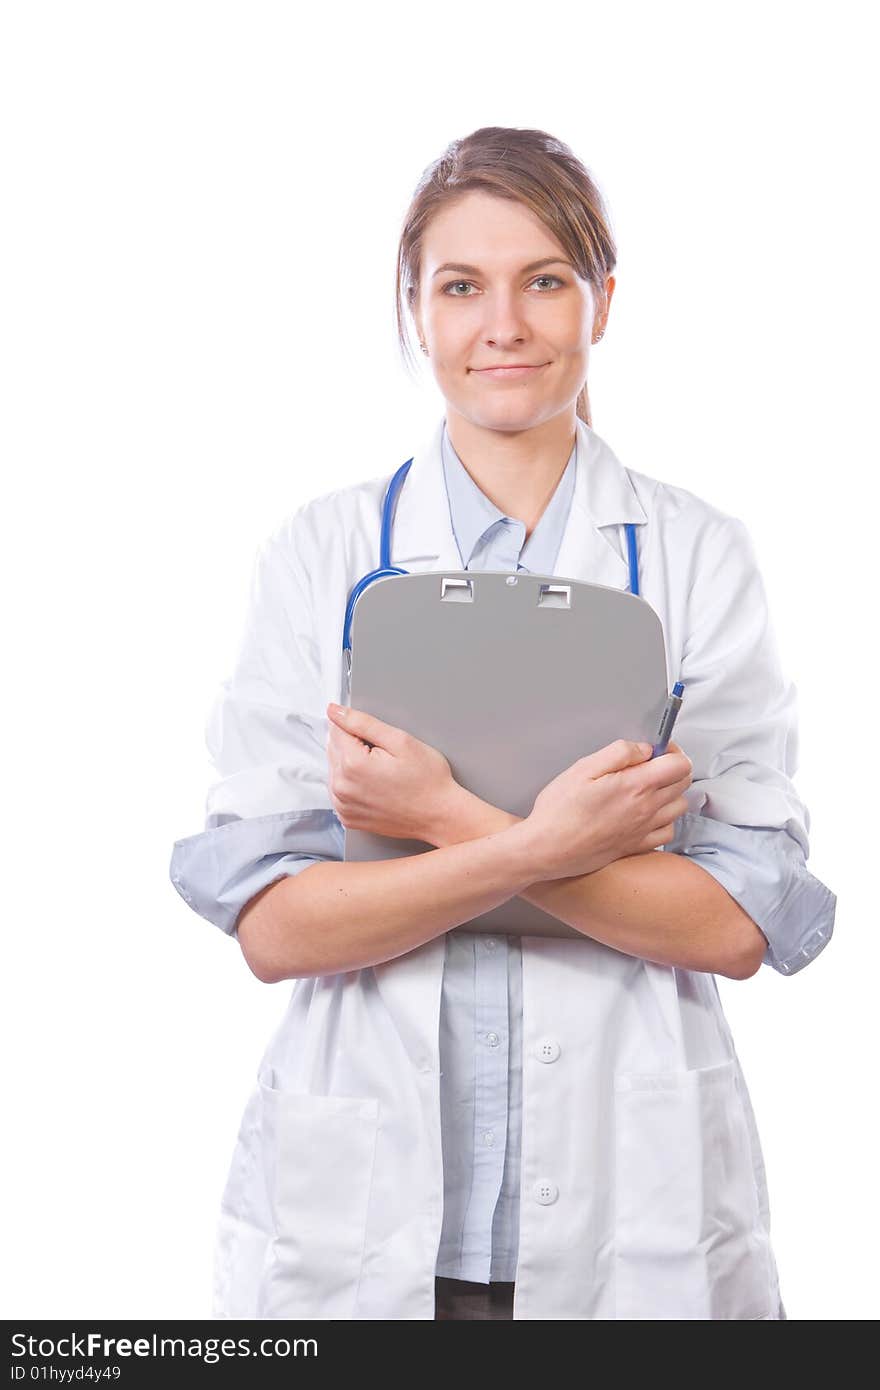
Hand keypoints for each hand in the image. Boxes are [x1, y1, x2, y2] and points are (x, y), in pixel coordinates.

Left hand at [325, 702, 459, 841]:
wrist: (439, 816)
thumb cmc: (428, 781)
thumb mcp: (400, 741)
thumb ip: (362, 722)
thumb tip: (335, 711)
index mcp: (353, 764)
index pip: (337, 730)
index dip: (360, 729)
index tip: (379, 741)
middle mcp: (342, 787)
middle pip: (334, 749)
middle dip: (355, 746)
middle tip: (386, 757)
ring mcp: (343, 805)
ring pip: (335, 769)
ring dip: (352, 765)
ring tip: (383, 773)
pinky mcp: (348, 817)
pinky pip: (340, 790)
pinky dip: (353, 784)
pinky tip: (376, 785)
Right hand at [523, 738, 692, 880]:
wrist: (548, 850)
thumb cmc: (559, 810)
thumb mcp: (583, 768)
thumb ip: (619, 753)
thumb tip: (644, 749)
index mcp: (636, 786)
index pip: (680, 764)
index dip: (671, 750)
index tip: (655, 749)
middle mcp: (647, 809)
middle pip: (683, 783)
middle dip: (672, 767)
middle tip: (649, 764)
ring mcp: (644, 830)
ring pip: (679, 806)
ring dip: (670, 792)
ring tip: (647, 787)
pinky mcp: (637, 846)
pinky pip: (668, 831)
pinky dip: (664, 819)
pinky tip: (646, 813)